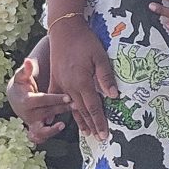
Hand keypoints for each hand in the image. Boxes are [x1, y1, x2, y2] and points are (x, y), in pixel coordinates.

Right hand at [6, 57, 70, 145]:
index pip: (42, 100)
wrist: (15, 97)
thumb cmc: (21, 84)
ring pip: (42, 129)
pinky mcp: (35, 129)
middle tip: (76, 105)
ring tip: (64, 123)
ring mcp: (31, 123)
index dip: (55, 99)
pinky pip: (40, 136)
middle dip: (62, 110)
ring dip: (53, 128)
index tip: (68, 96)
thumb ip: (26, 69)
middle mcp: (28, 114)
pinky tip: (59, 129)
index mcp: (26, 101)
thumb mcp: (22, 75)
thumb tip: (28, 61)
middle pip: (47, 113)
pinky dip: (48, 135)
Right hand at [49, 19, 117, 139]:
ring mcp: (60, 84)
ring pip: (71, 107)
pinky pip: (58, 98)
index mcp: (82, 82)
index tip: (104, 135)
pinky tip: (66, 115)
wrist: (64, 30)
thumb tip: (113, 96)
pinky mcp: (55, 78)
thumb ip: (106, 77)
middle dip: (92, 125)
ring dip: (79, 120)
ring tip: (87, 132)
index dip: (99, 122)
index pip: (93, 107)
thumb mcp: (100, 56)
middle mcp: (70, 87)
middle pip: (82, 111)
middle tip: (99, 138)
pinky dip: (63, 109)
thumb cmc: (85, 41)